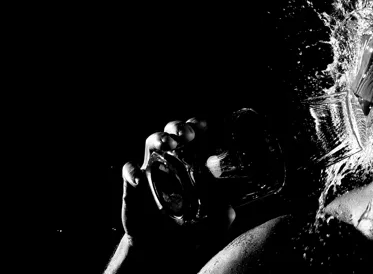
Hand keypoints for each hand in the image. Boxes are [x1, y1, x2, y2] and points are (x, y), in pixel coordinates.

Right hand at [120, 118, 235, 268]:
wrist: (163, 251)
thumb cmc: (191, 230)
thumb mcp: (216, 220)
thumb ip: (227, 205)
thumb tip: (238, 192)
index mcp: (192, 163)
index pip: (194, 135)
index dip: (196, 126)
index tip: (201, 127)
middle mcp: (172, 162)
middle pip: (172, 132)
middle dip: (178, 127)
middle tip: (186, 136)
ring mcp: (152, 172)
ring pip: (150, 142)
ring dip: (159, 138)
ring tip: (168, 144)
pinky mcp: (133, 187)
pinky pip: (128, 171)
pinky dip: (131, 172)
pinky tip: (139, 181)